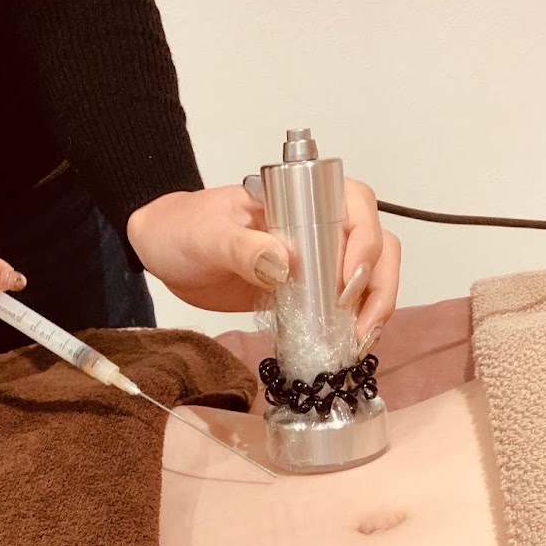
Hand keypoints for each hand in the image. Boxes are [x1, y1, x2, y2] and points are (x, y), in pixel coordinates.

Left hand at [126, 180, 400, 345]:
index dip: (364, 241)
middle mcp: (320, 224)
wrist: (167, 254)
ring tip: (357, 343)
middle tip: (359, 327)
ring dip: (374, 309)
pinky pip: (346, 304)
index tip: (346, 283)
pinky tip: (347, 348)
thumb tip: (285, 262)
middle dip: (378, 286)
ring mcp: (319, 259)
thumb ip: (242, 247)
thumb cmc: (183, 231)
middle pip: (377, 244)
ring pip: (371, 275)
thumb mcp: (206, 237)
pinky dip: (354, 325)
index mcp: (300, 197)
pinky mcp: (310, 291)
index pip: (356, 204)